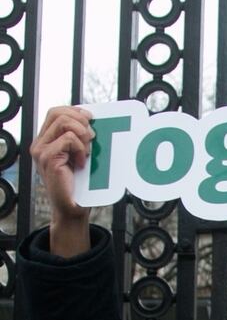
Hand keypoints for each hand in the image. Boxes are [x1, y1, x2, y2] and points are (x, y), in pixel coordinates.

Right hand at [29, 106, 93, 255]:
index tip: (91, 119)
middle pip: (58, 112)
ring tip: (87, 151)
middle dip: (80, 119)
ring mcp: (41, 151)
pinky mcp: (48, 158)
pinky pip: (68, 139)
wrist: (73, 208)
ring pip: (64, 122)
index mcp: (47, 140)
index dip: (75, 111)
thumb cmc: (80, 183)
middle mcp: (40, 143)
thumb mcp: (81, 155)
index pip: (56, 112)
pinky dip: (81, 148)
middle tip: (92, 137)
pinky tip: (82, 163)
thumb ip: (81, 138)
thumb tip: (93, 120)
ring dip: (83, 134)